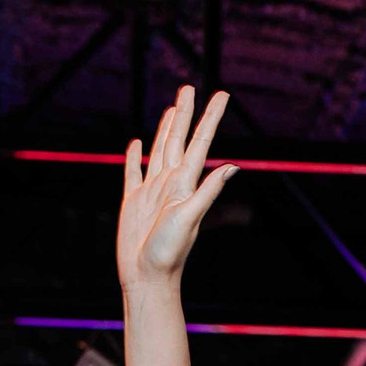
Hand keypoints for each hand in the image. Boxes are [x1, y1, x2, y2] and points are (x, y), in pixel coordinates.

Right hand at [117, 85, 237, 291]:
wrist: (147, 278)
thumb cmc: (169, 253)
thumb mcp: (190, 218)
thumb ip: (208, 191)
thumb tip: (232, 167)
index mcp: (185, 184)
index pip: (200, 142)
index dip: (210, 118)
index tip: (222, 94)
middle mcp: (170, 183)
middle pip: (178, 139)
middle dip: (185, 113)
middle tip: (189, 87)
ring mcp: (151, 192)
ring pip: (159, 151)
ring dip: (165, 128)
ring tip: (171, 108)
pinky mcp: (133, 202)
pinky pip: (133, 172)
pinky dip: (135, 157)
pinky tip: (137, 144)